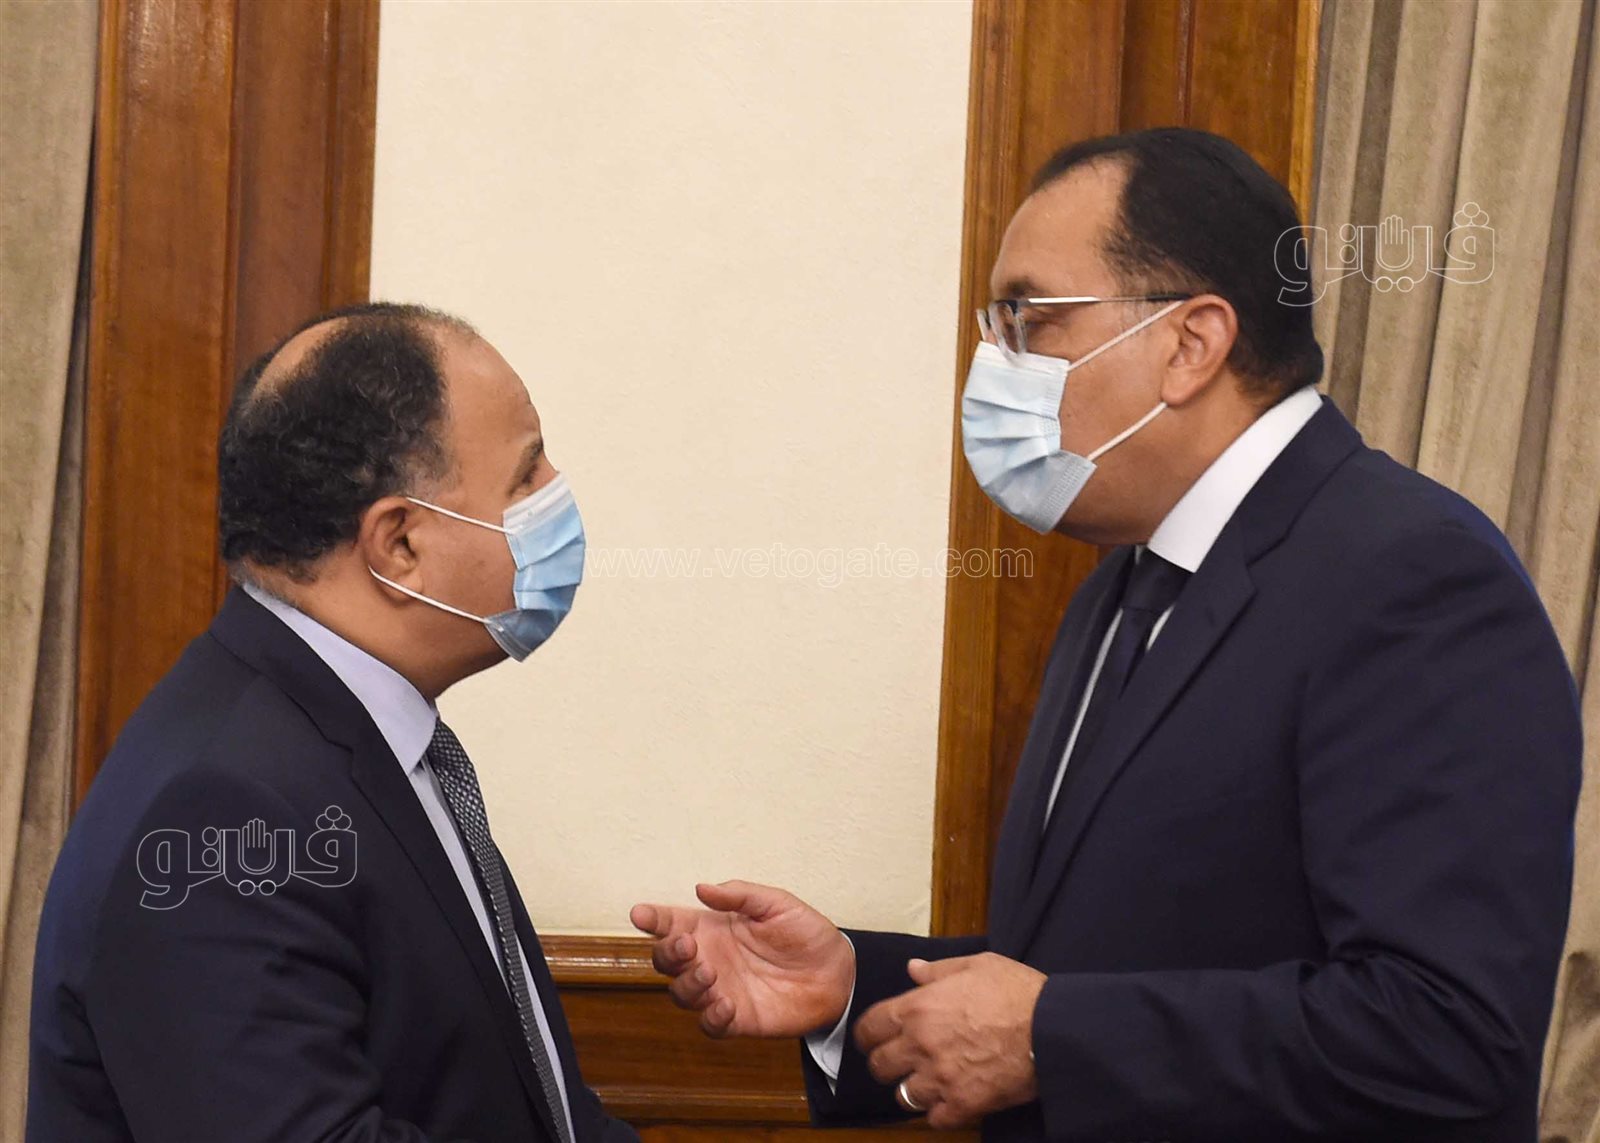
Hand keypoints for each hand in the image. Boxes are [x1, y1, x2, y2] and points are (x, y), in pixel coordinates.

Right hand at [630, 880, 854, 1038]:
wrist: (837, 971)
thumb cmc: (804, 932)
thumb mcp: (776, 903)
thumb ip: (740, 895)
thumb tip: (701, 888)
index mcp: (713, 928)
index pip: (671, 923)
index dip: (652, 919)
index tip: (641, 914)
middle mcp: (709, 958)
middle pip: (666, 961)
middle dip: (667, 953)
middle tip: (687, 944)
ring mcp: (720, 990)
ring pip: (681, 994)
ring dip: (688, 984)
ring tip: (711, 972)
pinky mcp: (736, 1019)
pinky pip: (710, 1025)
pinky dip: (711, 1016)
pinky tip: (725, 1003)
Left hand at [855, 952, 1045, 1128]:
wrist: (1052, 1028)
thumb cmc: (1016, 992)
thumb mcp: (976, 966)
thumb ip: (937, 970)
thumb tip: (912, 968)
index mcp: (918, 1008)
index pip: (869, 1028)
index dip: (868, 1035)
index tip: (873, 1039)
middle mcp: (921, 1044)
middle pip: (879, 1065)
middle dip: (886, 1063)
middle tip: (900, 1062)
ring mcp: (941, 1078)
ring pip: (903, 1096)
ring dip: (912, 1089)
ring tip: (927, 1081)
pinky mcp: (963, 1104)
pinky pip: (934, 1119)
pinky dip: (939, 1112)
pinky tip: (950, 1099)